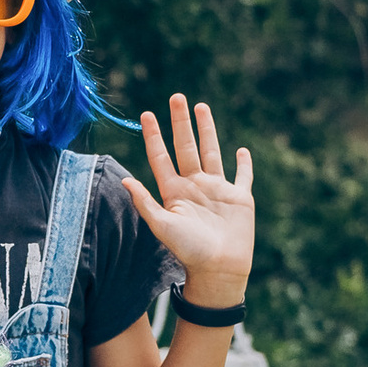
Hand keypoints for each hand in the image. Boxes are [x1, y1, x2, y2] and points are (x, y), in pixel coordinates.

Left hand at [120, 96, 253, 308]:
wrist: (219, 270)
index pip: (161, 157)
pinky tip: (241, 150)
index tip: (146, 114)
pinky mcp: (240, 198)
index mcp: (174, 191)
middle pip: (186, 147)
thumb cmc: (188, 251)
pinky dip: (244, 164)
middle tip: (177, 96)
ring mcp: (218, 190)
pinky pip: (242, 176)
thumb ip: (144, 202)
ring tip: (201, 107)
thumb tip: (123, 179)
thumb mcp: (162, 225)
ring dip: (207, 130)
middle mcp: (195, 186)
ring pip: (212, 152)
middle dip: (180, 122)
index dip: (153, 136)